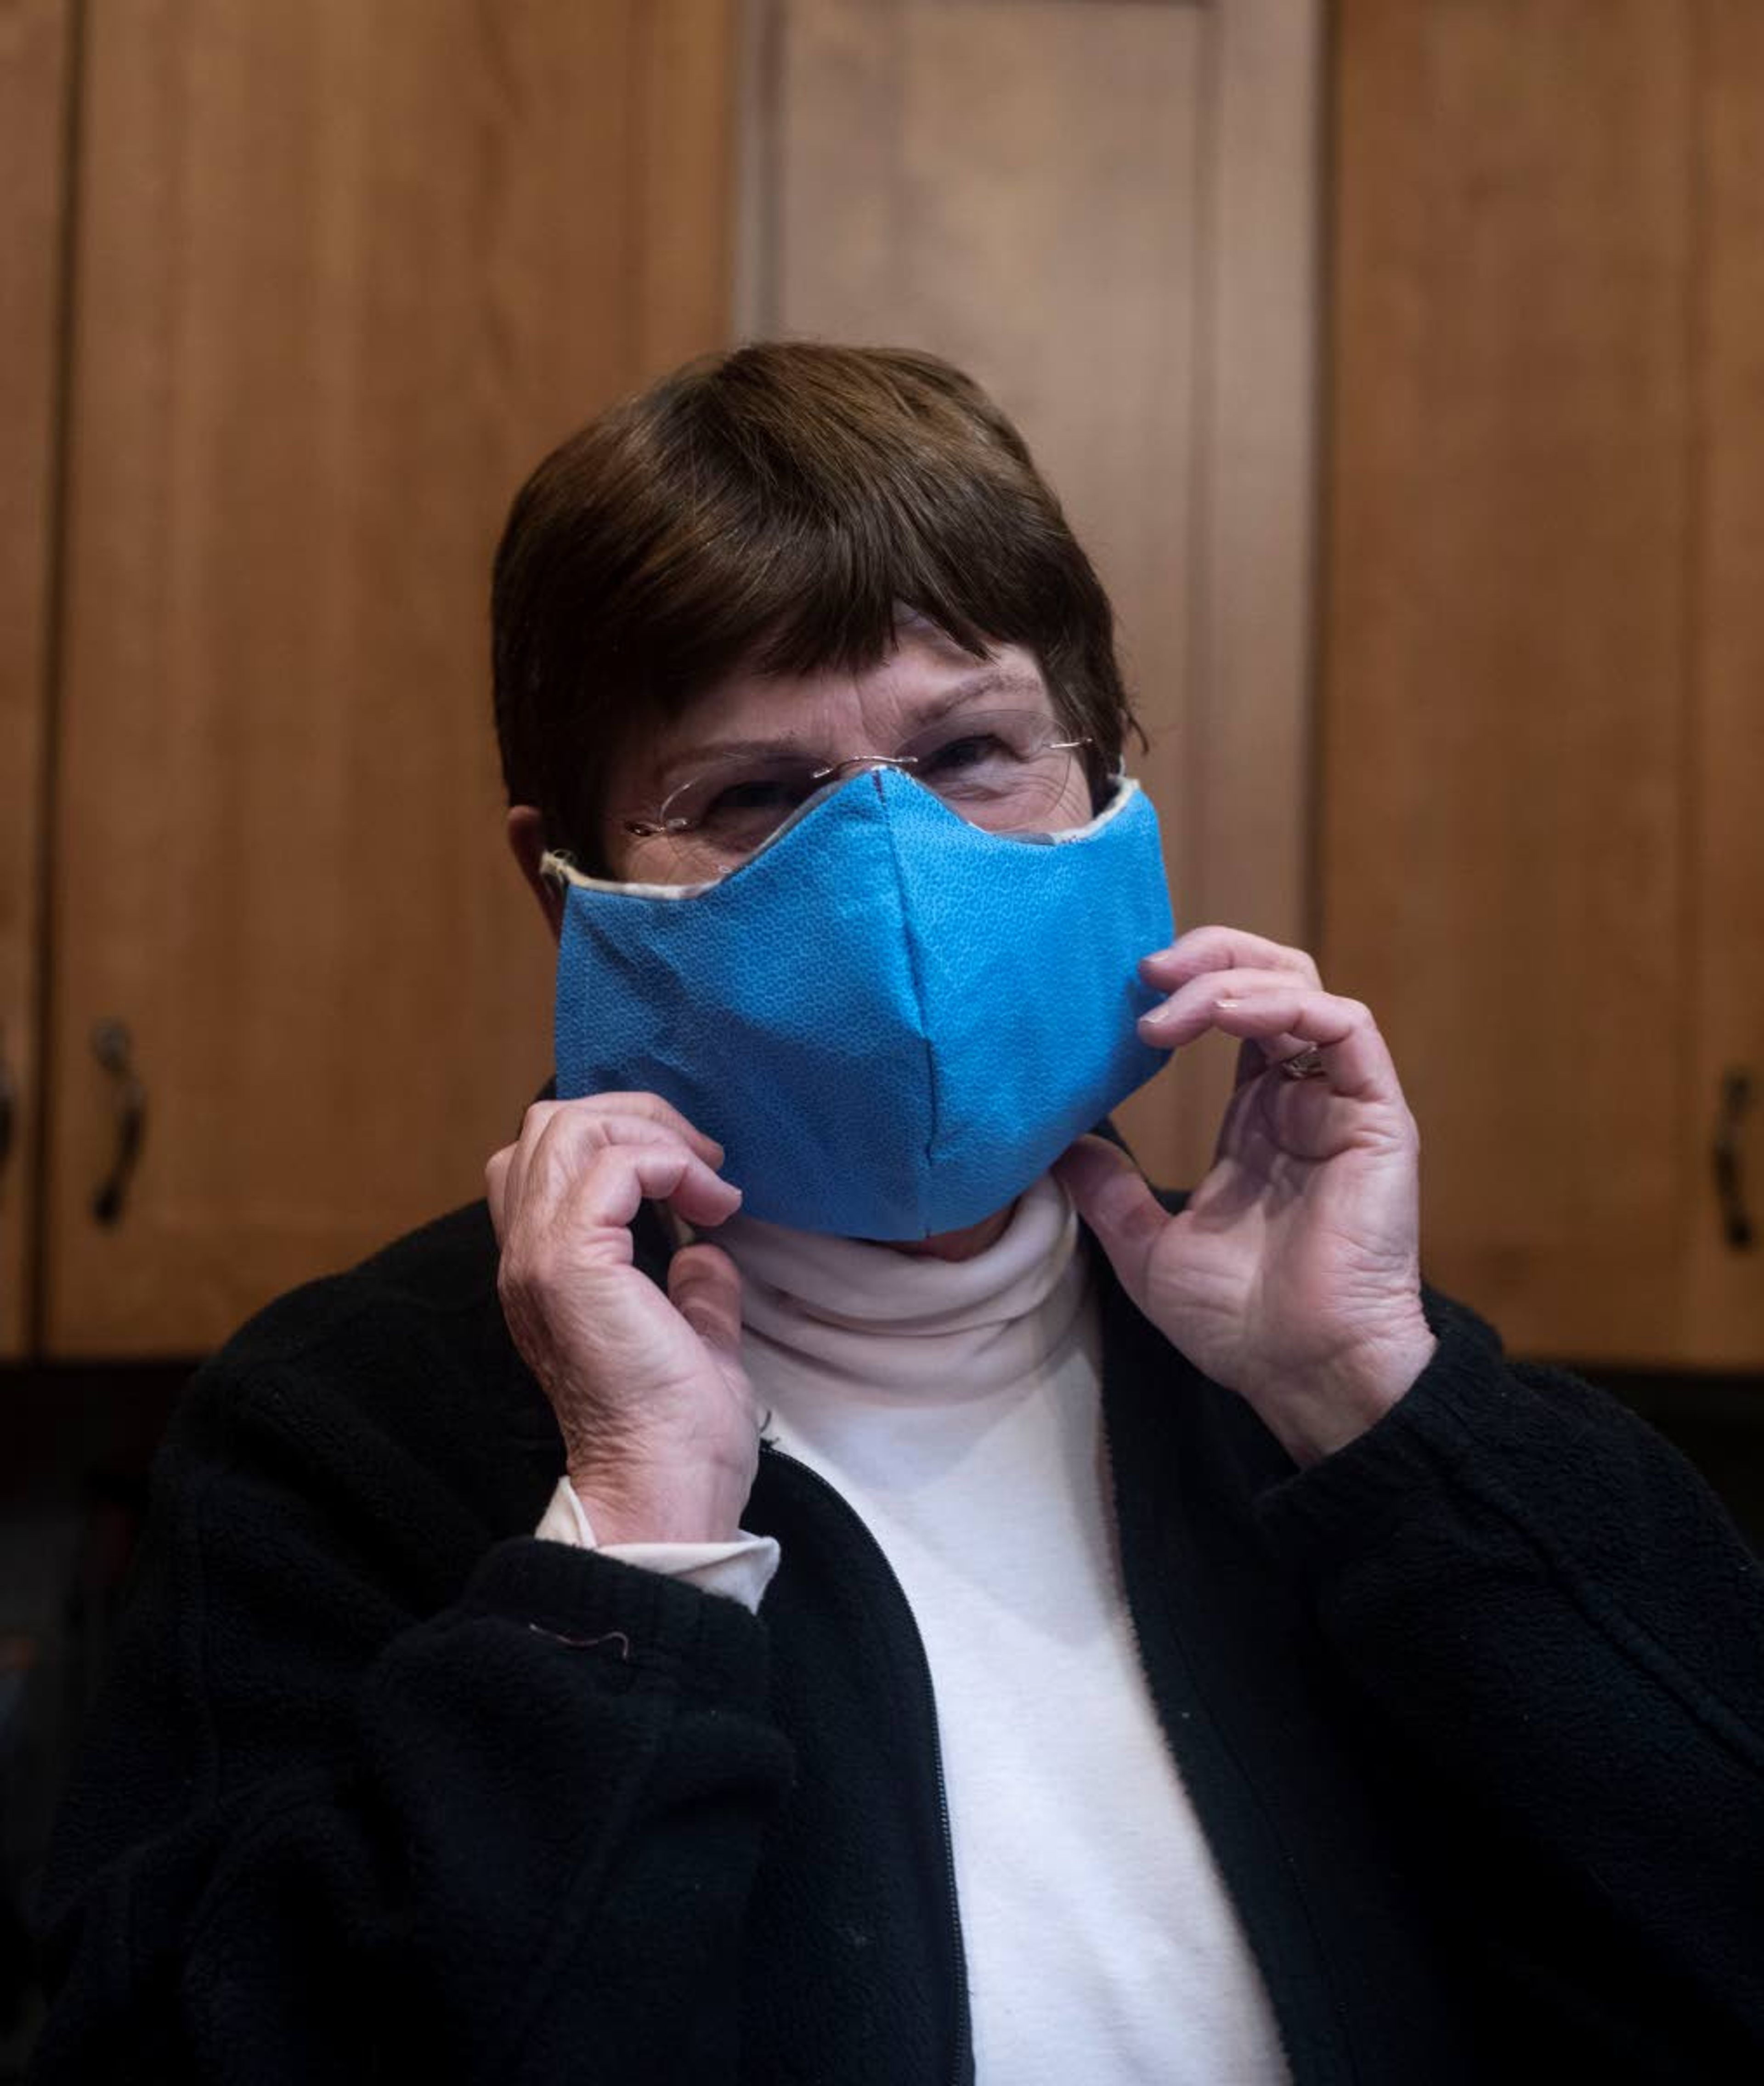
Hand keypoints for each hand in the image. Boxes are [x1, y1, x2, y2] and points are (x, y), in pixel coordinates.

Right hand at [485, 1096, 758, 1542]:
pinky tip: (710, 1203)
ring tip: (707, 1177)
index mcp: (544, 1272)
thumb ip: (691, 1291)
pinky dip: (668, 1164)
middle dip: (637, 1118)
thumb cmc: (680, 1435)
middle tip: (703, 1161)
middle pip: (549, 1124)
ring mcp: (538, 1257)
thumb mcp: (692, 1341)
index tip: (698, 1179)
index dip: (621, 1142)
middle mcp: (525, 1256)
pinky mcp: (568, 1263)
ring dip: (651, 1135)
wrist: (666, 1489)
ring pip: (568, 1127)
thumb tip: (703, 1252)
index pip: (545, 1159)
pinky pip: (612, 1165)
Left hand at [1055, 926, 1436, 1465]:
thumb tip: (1054, 1150)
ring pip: (1302, 989)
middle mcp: (1302, 1100)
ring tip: (1165, 1002)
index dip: (1184, 988)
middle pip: (1271, 981)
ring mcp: (1343, 1104)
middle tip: (1144, 969)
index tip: (1123, 995)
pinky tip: (1224, 1015)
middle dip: (1209, 956)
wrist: (1300, 1372)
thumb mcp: (1147, 1249)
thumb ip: (1108, 1193)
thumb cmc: (1239, 1324)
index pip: (1232, 1015)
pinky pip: (1345, 1026)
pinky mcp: (1377, 1116)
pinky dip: (1282, 1004)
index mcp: (1259, 1120)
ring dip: (1230, 977)